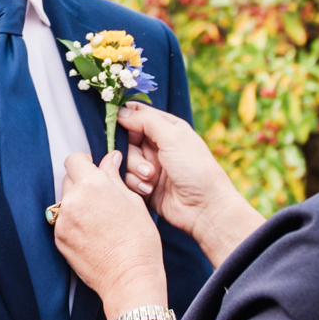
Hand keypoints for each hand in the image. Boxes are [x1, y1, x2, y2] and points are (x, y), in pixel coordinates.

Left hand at [53, 151, 168, 312]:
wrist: (129, 277)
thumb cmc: (139, 240)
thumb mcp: (133, 201)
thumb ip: (115, 176)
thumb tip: (110, 158)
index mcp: (92, 185)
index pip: (74, 159)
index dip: (85, 162)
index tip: (93, 168)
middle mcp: (72, 200)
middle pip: (69, 179)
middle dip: (82, 182)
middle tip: (101, 197)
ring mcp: (62, 221)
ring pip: (65, 201)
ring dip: (78, 202)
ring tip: (98, 219)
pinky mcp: (58, 239)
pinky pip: (62, 221)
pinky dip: (73, 222)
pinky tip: (92, 233)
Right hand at [117, 102, 261, 265]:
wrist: (204, 207)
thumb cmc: (195, 168)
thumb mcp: (173, 137)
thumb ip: (146, 120)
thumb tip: (121, 112)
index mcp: (166, 128)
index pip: (137, 114)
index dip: (124, 118)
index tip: (115, 125)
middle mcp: (156, 145)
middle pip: (126, 140)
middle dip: (132, 153)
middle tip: (148, 166)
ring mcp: (149, 165)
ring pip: (124, 161)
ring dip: (135, 170)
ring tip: (152, 179)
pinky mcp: (144, 184)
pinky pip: (126, 179)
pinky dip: (135, 184)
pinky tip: (150, 190)